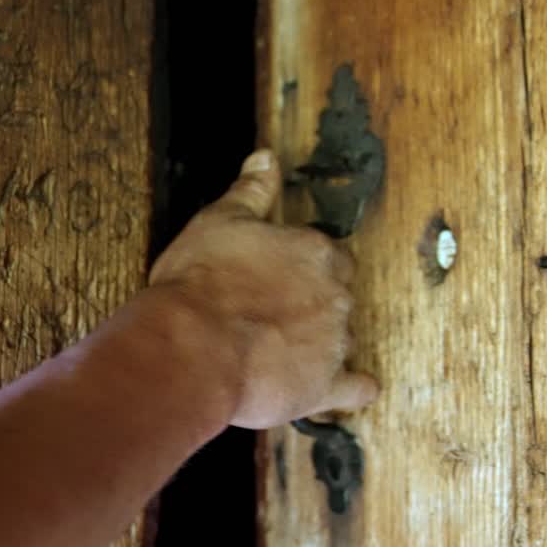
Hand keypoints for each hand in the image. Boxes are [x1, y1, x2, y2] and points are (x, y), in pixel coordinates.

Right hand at [149, 149, 378, 428]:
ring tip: (284, 349)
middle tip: (274, 310)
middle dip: (312, 302)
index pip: (327, 254)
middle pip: (338, 295)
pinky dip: (353, 389)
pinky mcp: (325, 387)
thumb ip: (250, 190)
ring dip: (321, 341)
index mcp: (314, 252)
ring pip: (342, 338)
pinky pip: (354, 390)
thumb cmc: (200, 283)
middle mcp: (335, 295)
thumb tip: (266, 157)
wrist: (193, 347)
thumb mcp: (219, 221)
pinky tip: (350, 389)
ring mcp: (334, 343)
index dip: (301, 265)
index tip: (278, 274)